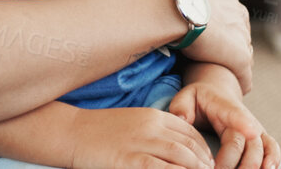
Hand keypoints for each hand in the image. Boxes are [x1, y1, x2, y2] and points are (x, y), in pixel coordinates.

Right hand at [68, 106, 213, 168]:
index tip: (207, 162)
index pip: (190, 131)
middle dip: (204, 162)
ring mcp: (141, 143)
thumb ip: (155, 132)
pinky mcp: (130, 160)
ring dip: (196, 168)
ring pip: (182, 156)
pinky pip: (162, 168)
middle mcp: (152, 127)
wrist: (73, 132)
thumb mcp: (134, 123)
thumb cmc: (101, 131)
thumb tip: (176, 149)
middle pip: (190, 145)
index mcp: (154, 116)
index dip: (203, 149)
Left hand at [168, 81, 280, 168]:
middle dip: (239, 162)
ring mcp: (255, 128)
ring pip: (261, 148)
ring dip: (256, 165)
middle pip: (247, 142)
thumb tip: (182, 119)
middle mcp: (244, 118)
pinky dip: (273, 160)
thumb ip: (182, 106)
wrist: (217, 92)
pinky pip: (272, 149)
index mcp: (225, 107)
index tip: (250, 130)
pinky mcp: (260, 138)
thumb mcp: (187, 96)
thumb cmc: (201, 98)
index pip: (236, 114)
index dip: (243, 123)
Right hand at [169, 0, 252, 92]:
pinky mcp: (239, 57)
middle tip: (217, 59)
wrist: (174, 6)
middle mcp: (238, 13)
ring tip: (224, 75)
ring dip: (234, 64)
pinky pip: (244, 74)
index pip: (231, 16)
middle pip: (239, 34)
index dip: (222, 29)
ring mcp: (240, 36)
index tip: (212, 37)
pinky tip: (235, 89)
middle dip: (231, 46)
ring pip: (242, 54)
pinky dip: (241, 82)